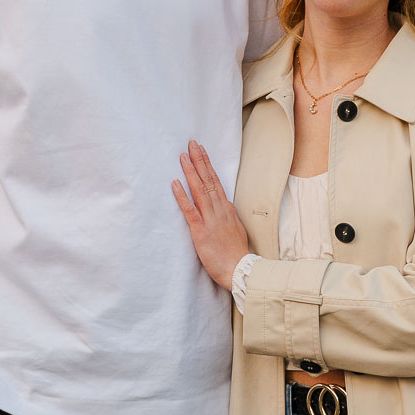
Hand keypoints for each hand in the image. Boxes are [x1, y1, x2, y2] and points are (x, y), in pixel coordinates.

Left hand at [172, 140, 249, 291]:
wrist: (240, 270)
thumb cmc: (236, 253)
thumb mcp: (235, 229)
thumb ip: (227, 216)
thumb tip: (223, 207)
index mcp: (226, 209)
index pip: (216, 182)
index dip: (207, 166)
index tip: (201, 152)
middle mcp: (219, 210)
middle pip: (208, 180)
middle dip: (199, 161)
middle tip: (191, 144)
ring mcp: (210, 219)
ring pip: (200, 190)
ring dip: (191, 172)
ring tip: (183, 156)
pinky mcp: (201, 231)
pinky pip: (190, 210)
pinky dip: (182, 196)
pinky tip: (175, 184)